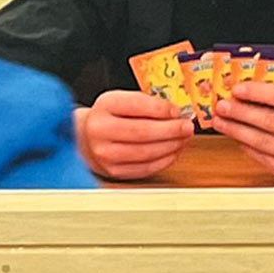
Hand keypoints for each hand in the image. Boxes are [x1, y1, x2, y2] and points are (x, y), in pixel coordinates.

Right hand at [75, 90, 191, 182]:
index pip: (137, 105)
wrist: (86, 139)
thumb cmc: (111, 118)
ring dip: (172, 146)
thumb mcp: (123, 102)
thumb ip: (148, 105)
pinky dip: (165, 160)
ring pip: (148, 152)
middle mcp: (101, 130)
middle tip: (187, 127)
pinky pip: (147, 167)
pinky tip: (172, 151)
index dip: (163, 109)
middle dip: (172, 130)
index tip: (177, 111)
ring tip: (183, 139)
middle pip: (144, 131)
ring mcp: (106, 153)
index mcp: (105, 106)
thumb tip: (177, 115)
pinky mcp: (114, 170)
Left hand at [212, 82, 273, 184]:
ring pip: (262, 142)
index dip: (257, 93)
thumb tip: (247, 89)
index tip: (236, 89)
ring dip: (236, 130)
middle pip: (269, 122)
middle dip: (239, 113)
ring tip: (221, 121)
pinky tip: (237, 136)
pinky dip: (247, 146)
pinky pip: (264, 158)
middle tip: (221, 106)